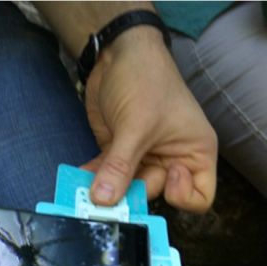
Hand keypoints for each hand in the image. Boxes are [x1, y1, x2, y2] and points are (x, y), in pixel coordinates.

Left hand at [83, 27, 216, 212]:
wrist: (118, 54)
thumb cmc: (145, 81)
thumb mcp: (136, 125)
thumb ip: (120, 166)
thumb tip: (105, 201)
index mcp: (194, 152)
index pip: (198, 196)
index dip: (181, 197)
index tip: (163, 180)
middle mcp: (172, 159)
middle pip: (154, 194)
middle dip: (130, 196)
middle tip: (104, 195)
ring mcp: (143, 157)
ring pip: (126, 189)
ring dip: (105, 190)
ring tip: (84, 191)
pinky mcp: (118, 153)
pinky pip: (106, 176)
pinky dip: (92, 179)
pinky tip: (77, 178)